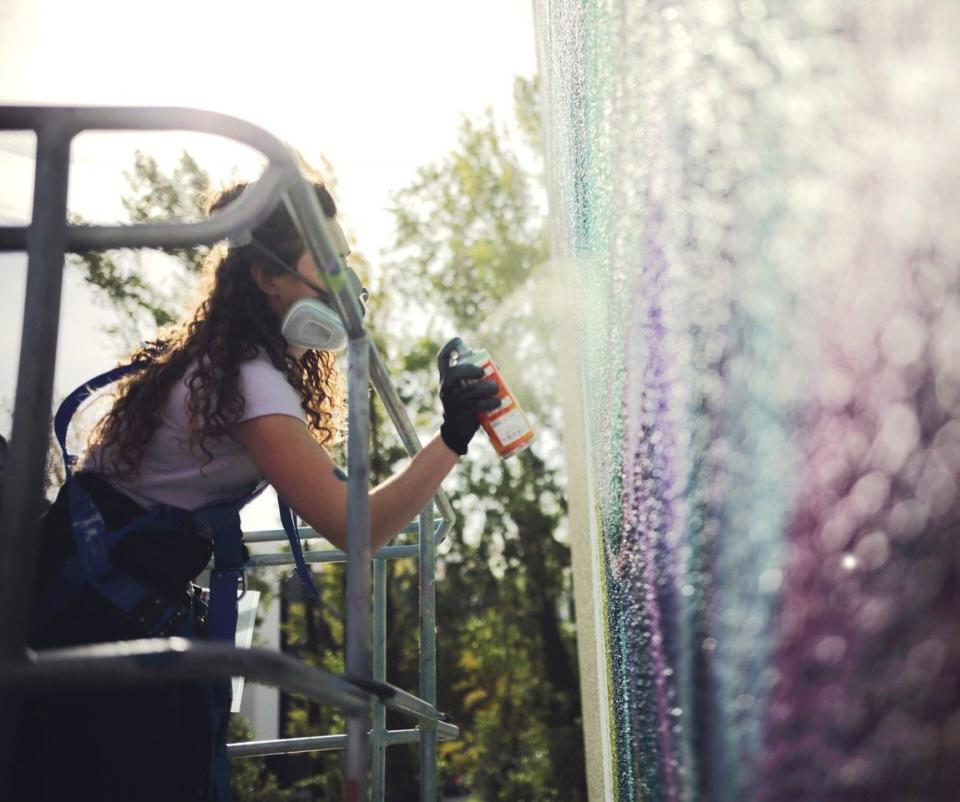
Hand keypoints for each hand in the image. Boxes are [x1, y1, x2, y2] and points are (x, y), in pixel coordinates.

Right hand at [437, 338, 500, 455]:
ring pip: (470, 390)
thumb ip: (473, 376)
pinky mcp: (461, 412)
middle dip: (470, 369)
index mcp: (445, 378)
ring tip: (496, 389)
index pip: (442, 359)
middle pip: (455, 373)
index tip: (459, 340)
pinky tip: (498, 402)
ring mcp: (452, 401)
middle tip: (482, 372)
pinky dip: (490, 403)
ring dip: (487, 388)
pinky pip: (477, 406)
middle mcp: (445, 387)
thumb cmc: (466, 404)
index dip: (449, 347)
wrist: (457, 430)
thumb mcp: (464, 388)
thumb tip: (494, 365)